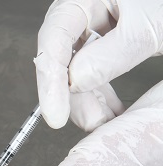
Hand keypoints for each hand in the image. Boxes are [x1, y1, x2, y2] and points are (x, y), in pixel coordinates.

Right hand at [35, 0, 162, 130]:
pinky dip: (103, 98)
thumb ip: (112, 53)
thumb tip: (75, 82)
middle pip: (62, 62)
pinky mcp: (105, 48)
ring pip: (76, 75)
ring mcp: (92, 32)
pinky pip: (95, 76)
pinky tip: (112, 113)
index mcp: (81, 0)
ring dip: (89, 103)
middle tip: (90, 121)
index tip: (56, 114)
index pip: (53, 41)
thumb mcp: (147, 26)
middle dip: (74, 97)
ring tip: (106, 121)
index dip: (50, 81)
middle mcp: (81, 16)